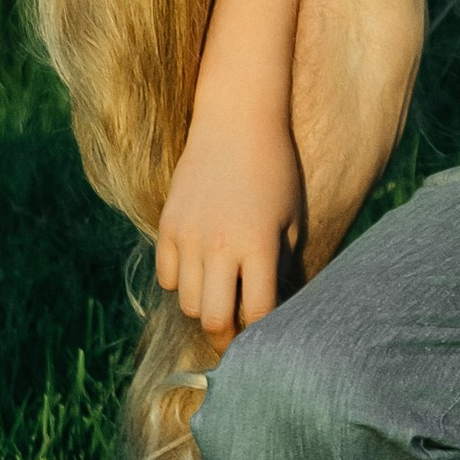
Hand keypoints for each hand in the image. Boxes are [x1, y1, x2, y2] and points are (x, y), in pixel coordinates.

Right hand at [154, 111, 304, 345]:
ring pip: (188, 304)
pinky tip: (200, 270)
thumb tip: (277, 308)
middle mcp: (220, 245)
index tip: (266, 338)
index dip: (262, 333)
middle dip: (227, 337)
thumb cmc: (275, 170)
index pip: (257, 312)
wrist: (236, 122)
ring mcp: (189, 235)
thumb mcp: (291, 217)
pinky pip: (168, 277)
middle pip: (213, 320)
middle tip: (236, 336)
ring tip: (221, 299)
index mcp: (258, 244)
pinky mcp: (168, 225)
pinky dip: (183, 283)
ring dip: (205, 308)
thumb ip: (284, 265)